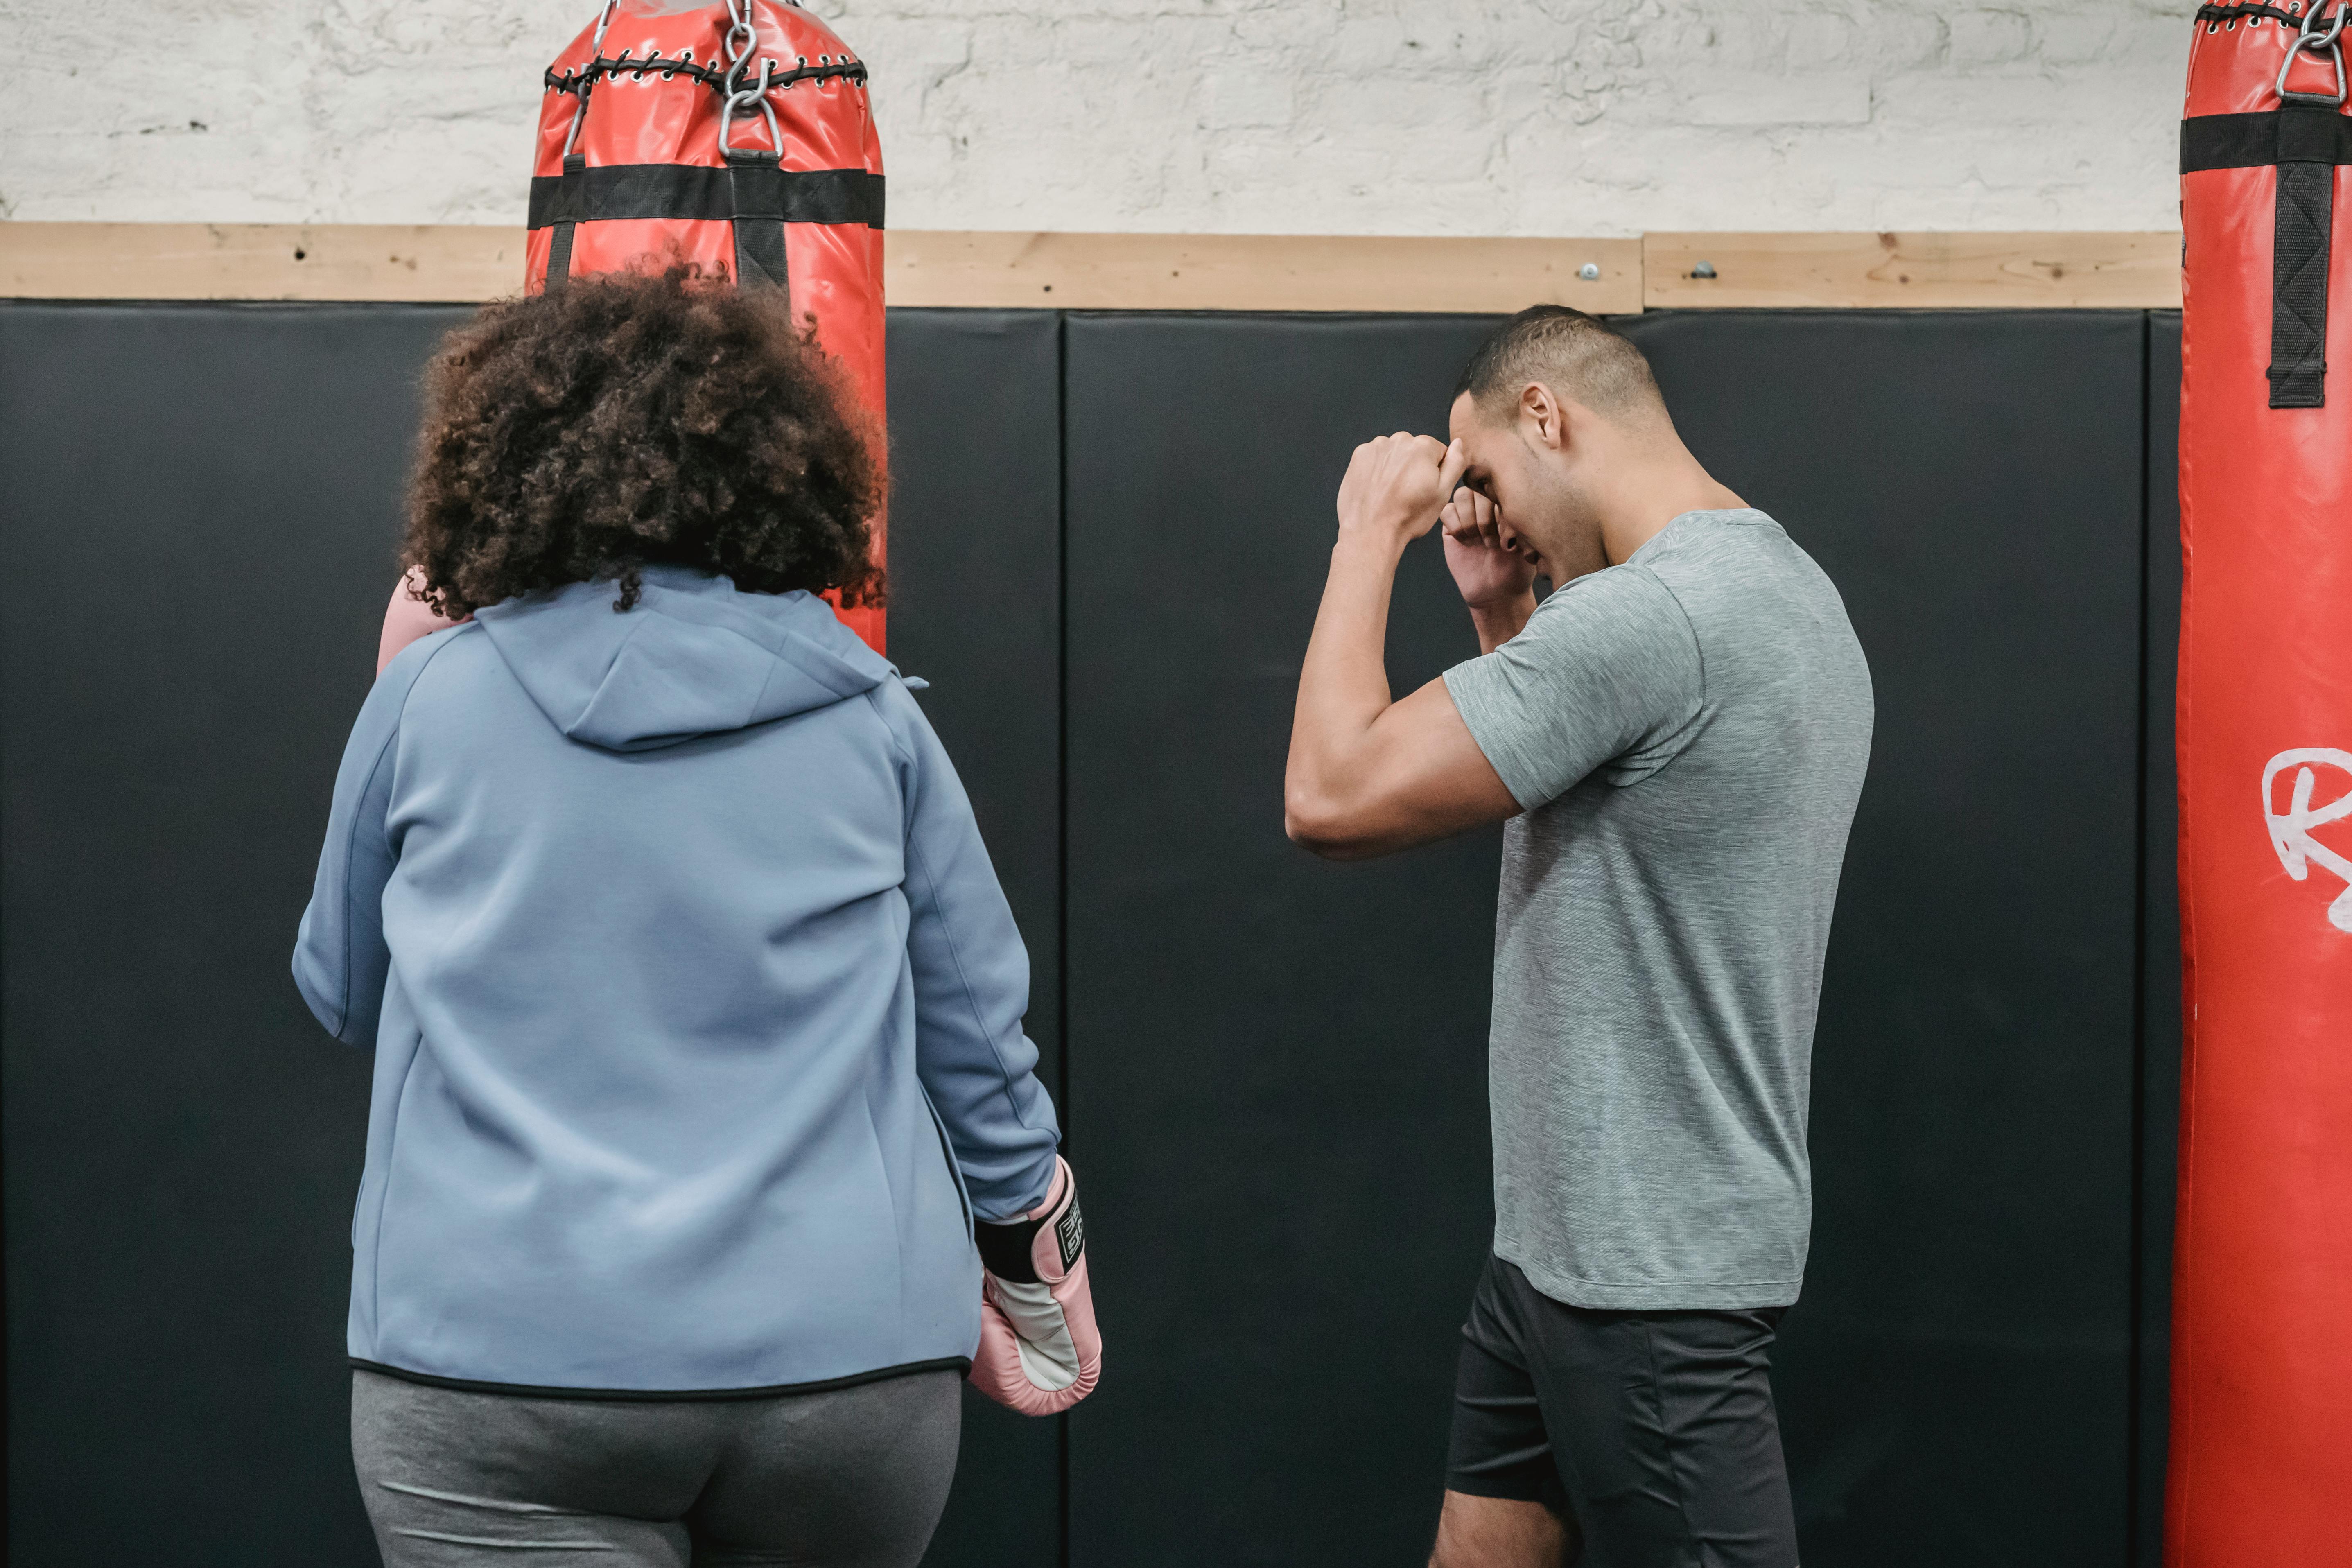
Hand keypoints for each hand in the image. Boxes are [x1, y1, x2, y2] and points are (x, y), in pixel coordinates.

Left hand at [1336, 432, 1468, 547]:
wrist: (1370, 532)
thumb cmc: (1408, 517)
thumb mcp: (1442, 493)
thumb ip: (1455, 463)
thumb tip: (1458, 442)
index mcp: (1423, 446)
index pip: (1438, 452)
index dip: (1435, 472)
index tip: (1424, 489)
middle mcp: (1399, 439)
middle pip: (1415, 450)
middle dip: (1415, 466)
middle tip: (1408, 493)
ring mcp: (1377, 446)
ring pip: (1394, 453)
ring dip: (1395, 466)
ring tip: (1391, 492)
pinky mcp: (1360, 455)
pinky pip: (1376, 457)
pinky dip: (1377, 468)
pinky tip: (1377, 488)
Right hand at [1438, 485, 1538, 610]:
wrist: (1498, 593)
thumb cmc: (1516, 569)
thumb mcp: (1527, 543)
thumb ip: (1518, 519)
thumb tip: (1504, 505)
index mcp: (1509, 505)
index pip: (1500, 487)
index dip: (1500, 509)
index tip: (1506, 537)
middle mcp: (1488, 506)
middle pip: (1479, 487)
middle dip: (1484, 515)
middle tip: (1491, 541)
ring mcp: (1469, 516)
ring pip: (1462, 495)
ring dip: (1470, 518)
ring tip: (1477, 540)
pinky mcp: (1451, 528)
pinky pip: (1446, 511)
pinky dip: (1455, 524)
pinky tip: (1464, 540)